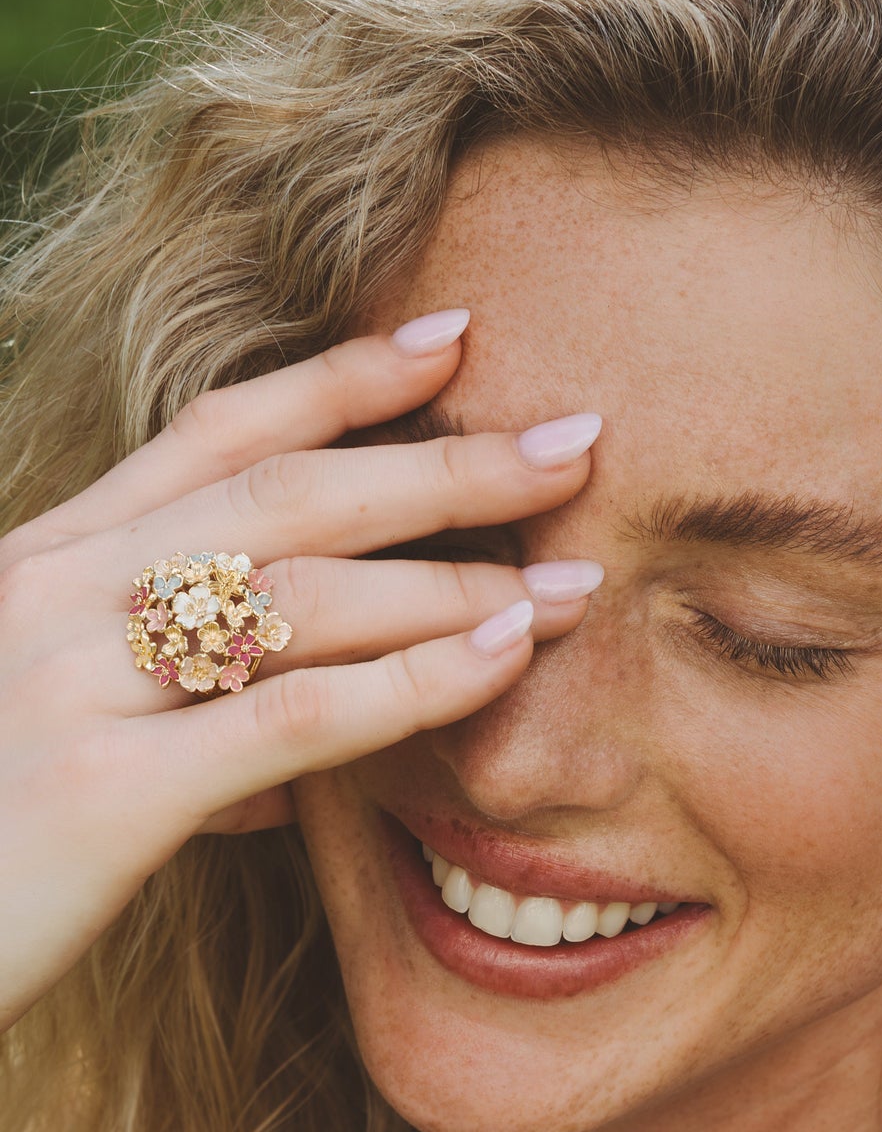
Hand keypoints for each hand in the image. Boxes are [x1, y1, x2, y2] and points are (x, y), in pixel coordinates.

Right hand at [0, 310, 603, 1031]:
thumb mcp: (57, 758)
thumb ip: (167, 738)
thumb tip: (274, 774)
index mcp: (45, 566)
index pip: (212, 434)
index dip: (341, 379)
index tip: (455, 339)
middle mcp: (53, 593)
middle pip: (282, 493)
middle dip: (438, 461)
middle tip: (576, 441)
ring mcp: (70, 683)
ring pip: (298, 594)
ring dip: (455, 576)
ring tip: (578, 578)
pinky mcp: (101, 793)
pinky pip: (288, 716)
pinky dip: (410, 681)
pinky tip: (503, 659)